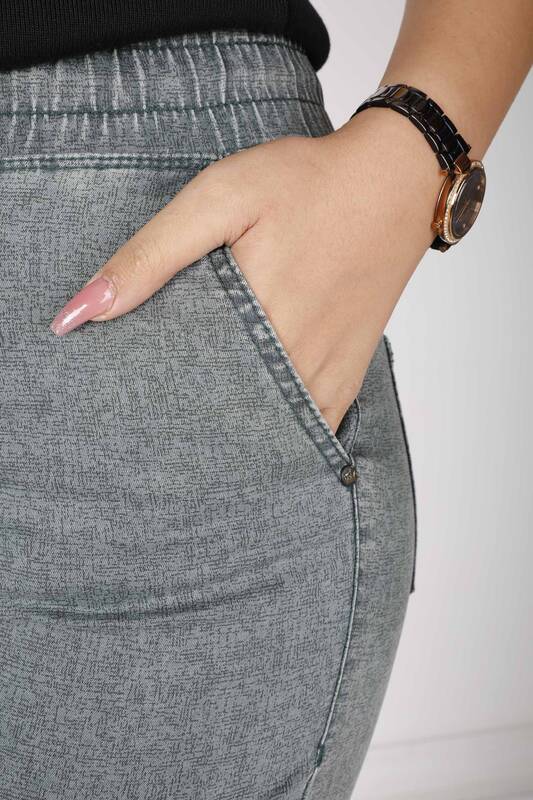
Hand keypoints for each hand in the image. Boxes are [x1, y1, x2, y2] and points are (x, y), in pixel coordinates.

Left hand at [49, 110, 440, 432]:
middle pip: (223, 414)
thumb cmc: (308, 183)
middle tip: (152, 424)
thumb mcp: (220, 199)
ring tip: (196, 433)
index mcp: (253, 320)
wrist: (397, 182)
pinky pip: (313, 425)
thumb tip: (81, 313)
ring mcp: (327, 371)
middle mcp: (293, 359)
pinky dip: (280, 433)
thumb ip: (151, 256)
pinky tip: (256, 435)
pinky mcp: (351, 372)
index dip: (147, 399)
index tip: (122, 405)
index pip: (181, 387)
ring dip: (231, 432)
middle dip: (185, 423)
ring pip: (266, 428)